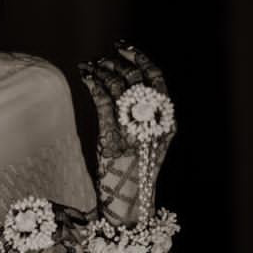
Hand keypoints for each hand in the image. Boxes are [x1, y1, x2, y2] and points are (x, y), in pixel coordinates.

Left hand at [78, 41, 175, 223]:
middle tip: (101, 57)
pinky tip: (85, 77)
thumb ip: (143, 119)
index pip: (158, 80)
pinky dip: (93, 84)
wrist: (128, 205)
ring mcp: (134, 130)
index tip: (124, 48)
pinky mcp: (114, 138)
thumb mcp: (147, 143)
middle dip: (117, 61)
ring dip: (102, 70)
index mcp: (167, 123)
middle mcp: (154, 124)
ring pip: (119, 87)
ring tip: (89, 66)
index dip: (140, 59)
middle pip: (137, 79)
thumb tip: (125, 88)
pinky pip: (103, 102)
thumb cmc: (134, 174)